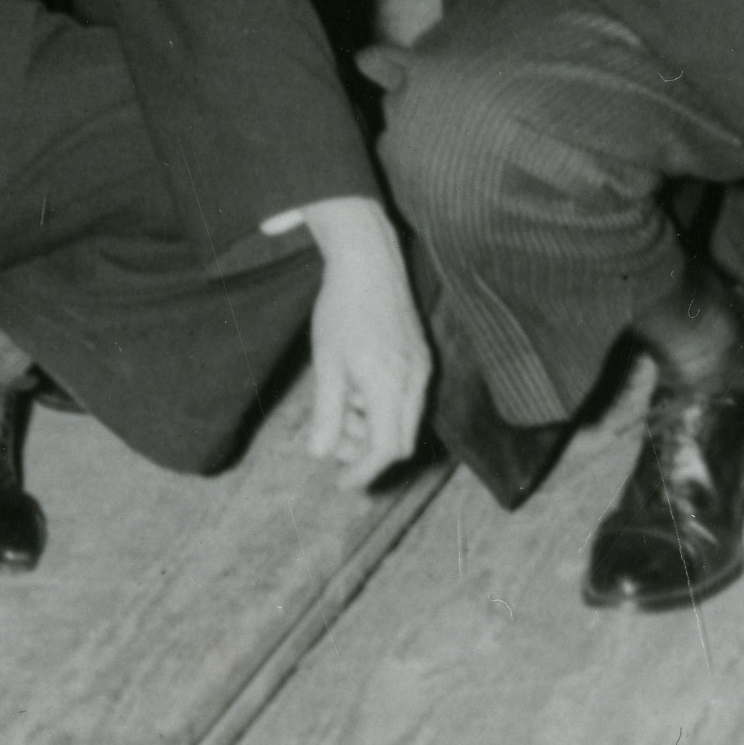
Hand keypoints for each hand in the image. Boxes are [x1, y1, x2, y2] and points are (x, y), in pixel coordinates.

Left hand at [279, 199, 431, 480]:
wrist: (368, 261)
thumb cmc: (342, 309)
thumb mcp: (327, 364)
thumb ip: (327, 412)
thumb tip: (320, 454)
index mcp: (390, 386)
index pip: (385, 449)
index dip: (363, 471)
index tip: (342, 483)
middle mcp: (415, 381)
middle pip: (400, 441)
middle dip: (368, 451)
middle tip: (335, 439)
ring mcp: (423, 369)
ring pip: (405, 421)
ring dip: (373, 426)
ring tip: (341, 403)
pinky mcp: (422, 357)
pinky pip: (408, 399)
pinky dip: (383, 406)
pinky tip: (358, 385)